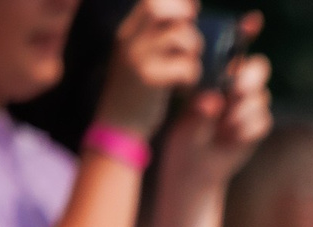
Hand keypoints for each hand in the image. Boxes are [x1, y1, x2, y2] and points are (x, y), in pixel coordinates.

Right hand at [92, 0, 204, 139]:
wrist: (118, 127)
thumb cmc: (135, 93)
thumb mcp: (138, 59)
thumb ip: (154, 37)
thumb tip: (187, 13)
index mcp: (126, 34)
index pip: (149, 2)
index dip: (175, 3)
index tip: (191, 13)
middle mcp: (129, 42)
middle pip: (158, 8)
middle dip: (183, 16)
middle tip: (191, 36)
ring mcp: (137, 59)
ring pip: (178, 36)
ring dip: (194, 49)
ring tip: (190, 66)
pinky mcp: (150, 80)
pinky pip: (185, 65)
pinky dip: (193, 74)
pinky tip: (185, 86)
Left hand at [156, 38, 270, 191]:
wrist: (194, 166)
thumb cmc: (187, 133)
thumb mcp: (186, 116)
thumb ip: (199, 108)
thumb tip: (215, 101)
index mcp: (219, 73)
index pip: (236, 47)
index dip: (248, 31)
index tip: (253, 21)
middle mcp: (238, 84)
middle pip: (259, 68)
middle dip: (249, 77)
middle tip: (235, 89)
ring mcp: (250, 105)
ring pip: (261, 97)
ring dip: (244, 109)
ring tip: (223, 125)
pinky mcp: (258, 126)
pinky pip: (264, 121)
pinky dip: (248, 129)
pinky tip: (230, 138)